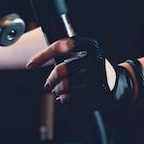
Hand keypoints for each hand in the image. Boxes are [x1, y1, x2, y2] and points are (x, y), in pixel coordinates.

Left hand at [27, 36, 143, 108]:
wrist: (113, 83)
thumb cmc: (89, 67)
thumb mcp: (78, 55)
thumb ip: (60, 54)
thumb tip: (32, 63)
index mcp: (87, 44)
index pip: (59, 46)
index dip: (42, 56)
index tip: (30, 65)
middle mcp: (94, 56)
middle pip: (61, 69)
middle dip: (51, 80)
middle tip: (48, 85)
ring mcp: (98, 74)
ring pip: (66, 85)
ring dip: (58, 91)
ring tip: (57, 91)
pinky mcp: (99, 89)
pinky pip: (74, 96)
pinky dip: (65, 99)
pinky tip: (64, 98)